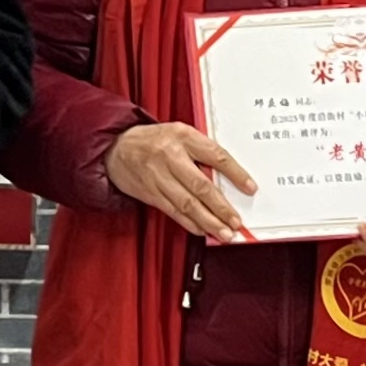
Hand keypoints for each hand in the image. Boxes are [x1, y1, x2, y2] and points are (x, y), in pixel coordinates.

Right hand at [105, 121, 257, 243]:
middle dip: (221, 208)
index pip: (215, 155)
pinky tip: (202, 230)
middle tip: (236, 222)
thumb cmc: (153, 140)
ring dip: (208, 221)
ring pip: (187, 204)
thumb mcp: (179, 133)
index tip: (250, 187)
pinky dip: (190, 223)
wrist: (115, 148)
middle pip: (201, 186)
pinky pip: (173, 211)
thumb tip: (227, 176)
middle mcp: (170, 157)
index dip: (235, 173)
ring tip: (224, 233)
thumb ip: (200, 150)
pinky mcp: (151, 193)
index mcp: (183, 136)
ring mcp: (159, 177)